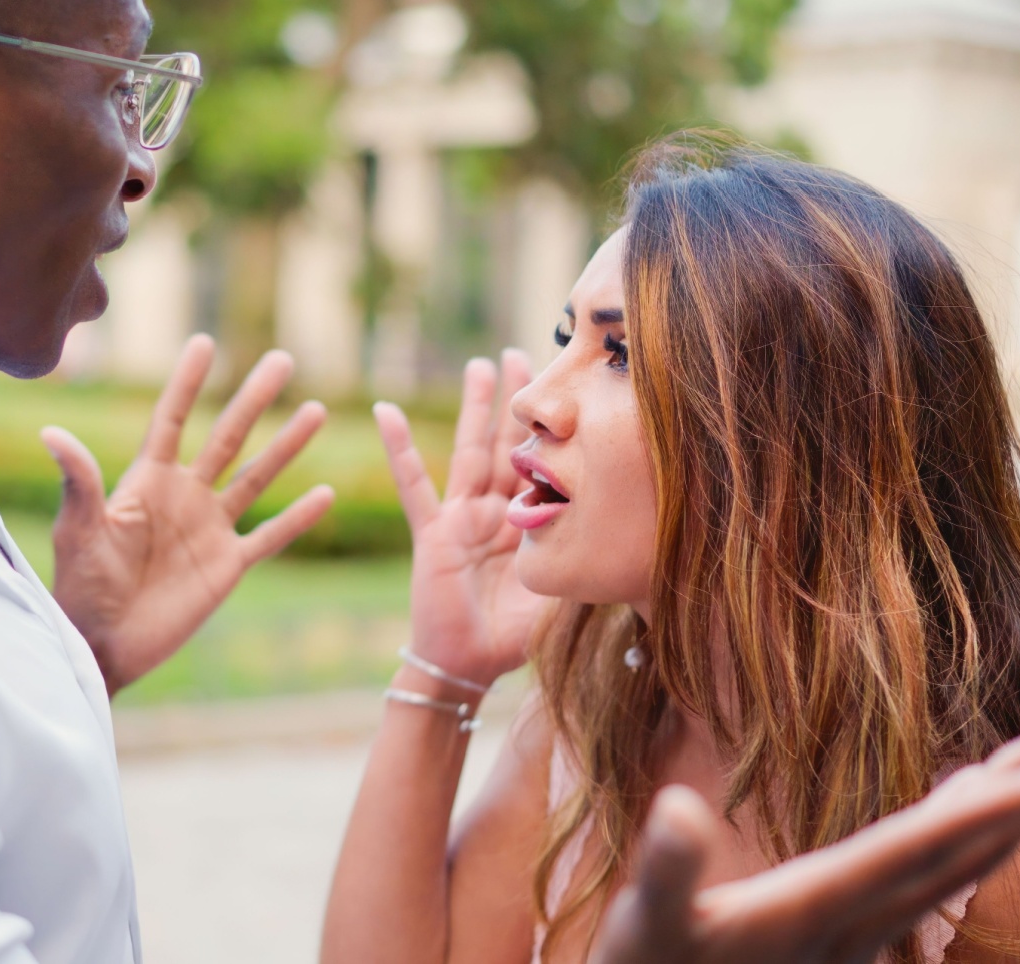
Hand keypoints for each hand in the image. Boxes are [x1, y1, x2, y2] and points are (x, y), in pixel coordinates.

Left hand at [43, 335, 333, 694]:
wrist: (102, 647)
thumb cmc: (80, 588)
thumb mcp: (79, 530)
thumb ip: (79, 482)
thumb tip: (52, 432)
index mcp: (146, 481)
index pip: (172, 419)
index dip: (187, 382)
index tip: (205, 343)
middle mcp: (184, 497)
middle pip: (227, 437)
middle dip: (254, 398)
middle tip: (282, 360)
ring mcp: (209, 529)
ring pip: (257, 477)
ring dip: (287, 445)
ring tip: (315, 410)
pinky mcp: (227, 566)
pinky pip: (270, 535)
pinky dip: (297, 517)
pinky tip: (325, 494)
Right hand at [375, 350, 555, 687]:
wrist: (468, 666)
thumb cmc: (513, 636)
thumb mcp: (562, 590)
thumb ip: (582, 558)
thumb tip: (633, 533)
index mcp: (528, 522)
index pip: (544, 464)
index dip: (553, 429)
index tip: (571, 388)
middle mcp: (494, 511)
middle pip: (507, 443)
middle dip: (516, 401)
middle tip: (528, 354)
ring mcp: (461, 517)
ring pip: (470, 450)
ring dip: (474, 407)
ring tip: (481, 365)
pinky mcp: (433, 531)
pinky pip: (414, 484)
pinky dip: (399, 447)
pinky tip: (387, 411)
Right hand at [593, 719, 1019, 963]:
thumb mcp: (645, 921)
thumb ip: (667, 869)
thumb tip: (678, 806)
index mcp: (811, 909)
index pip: (906, 856)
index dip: (972, 820)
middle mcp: (848, 926)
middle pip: (951, 861)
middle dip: (1015, 808)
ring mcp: (851, 938)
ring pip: (945, 877)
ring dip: (998, 828)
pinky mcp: (841, 941)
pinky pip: (923, 886)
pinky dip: (957, 847)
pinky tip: (963, 822)